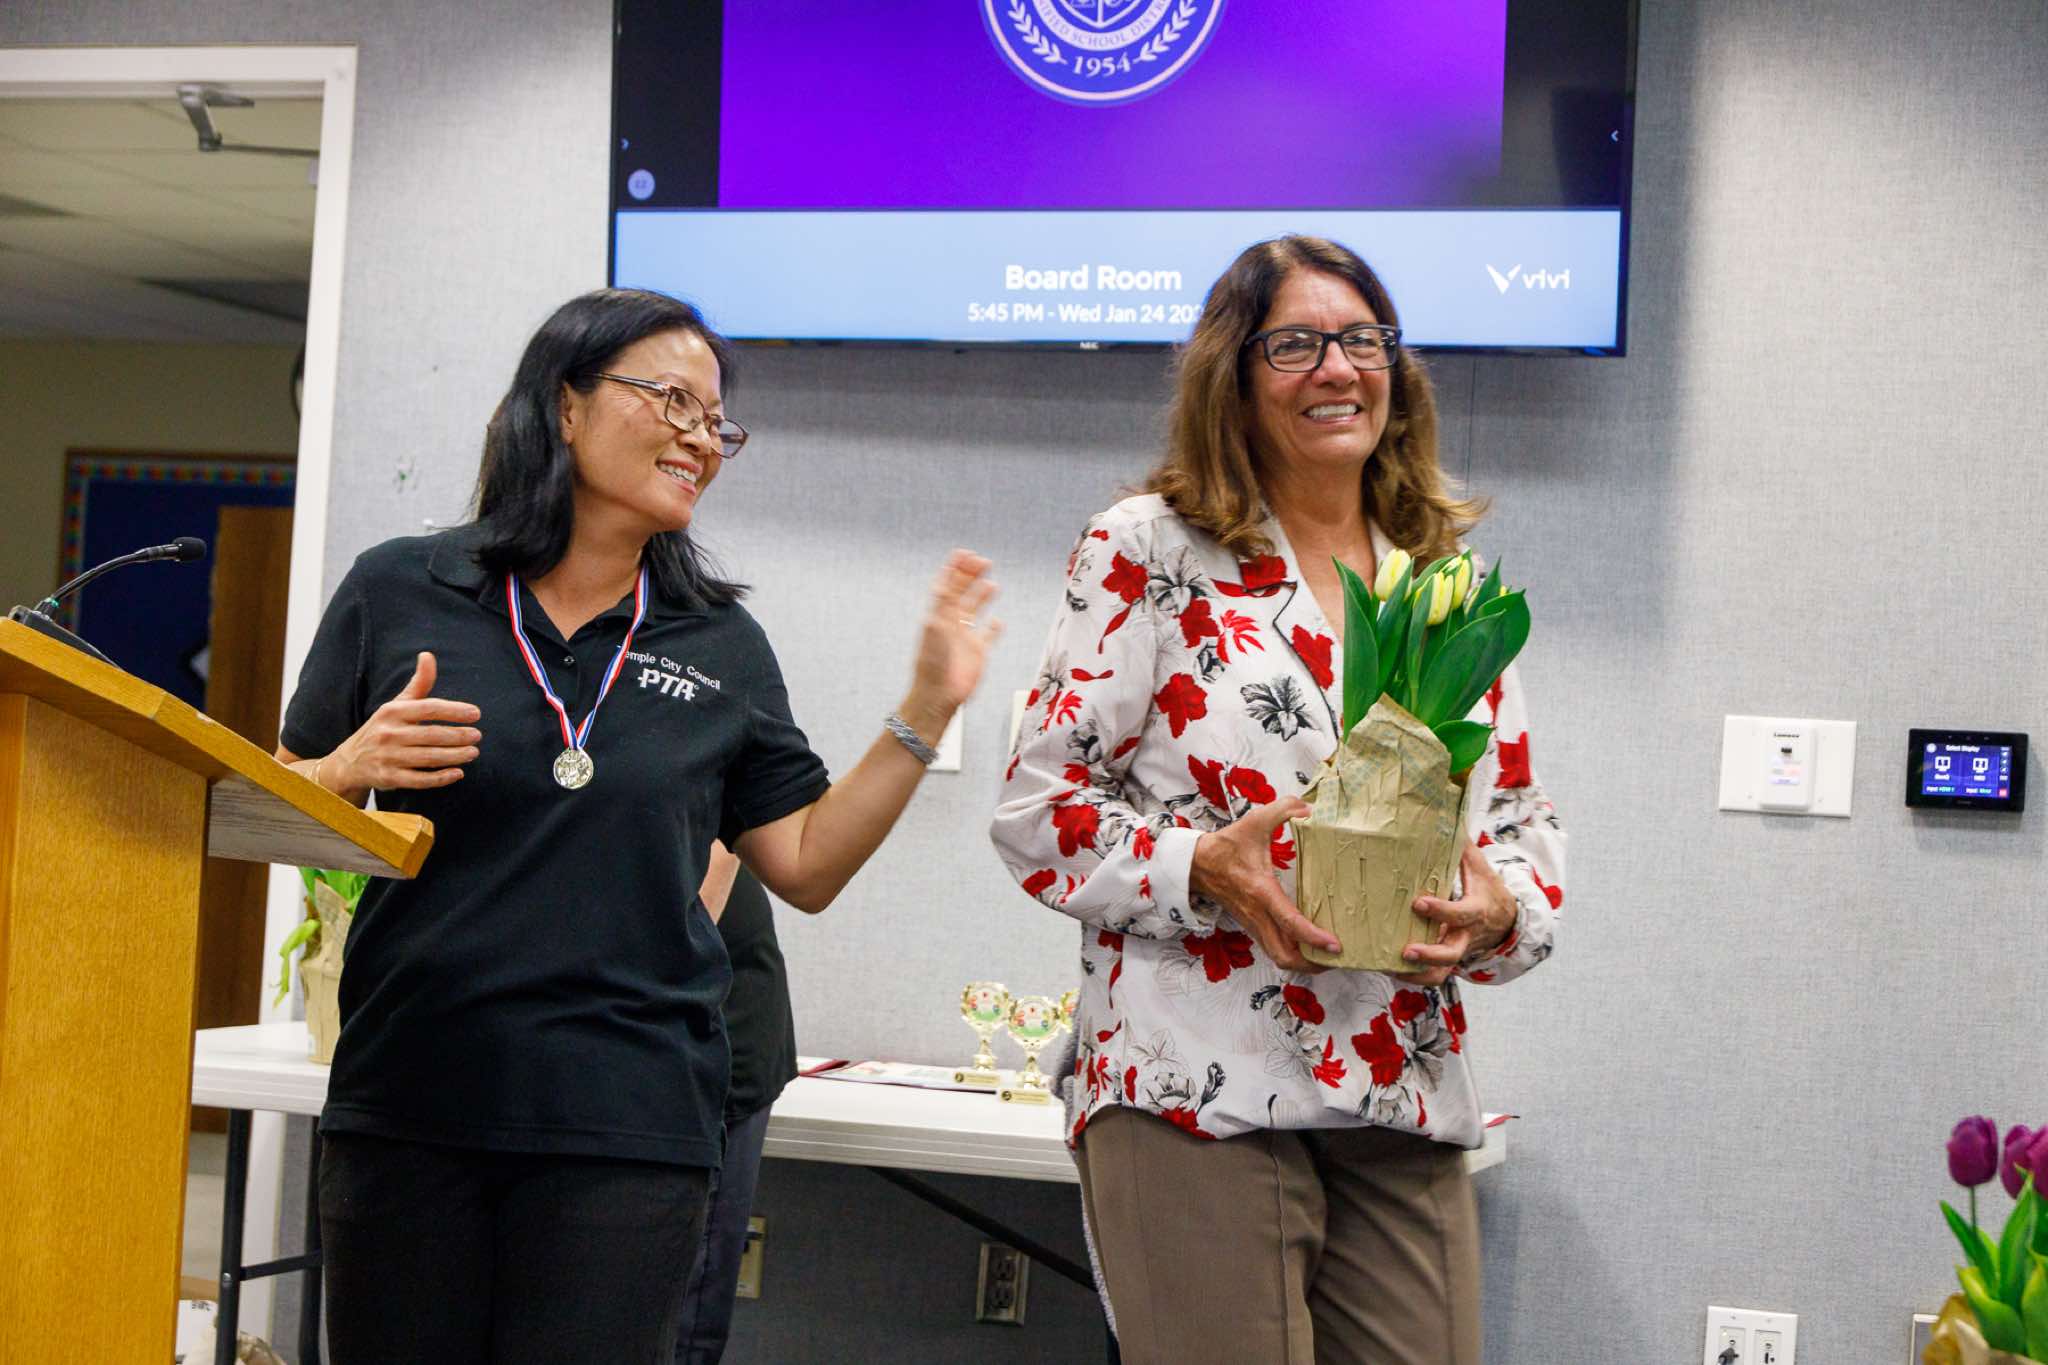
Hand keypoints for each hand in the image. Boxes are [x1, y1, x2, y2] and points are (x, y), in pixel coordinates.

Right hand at [323, 652, 481, 797]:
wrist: (350, 761)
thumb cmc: (383, 728)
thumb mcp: (396, 705)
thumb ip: (418, 684)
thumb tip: (428, 655)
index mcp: (392, 712)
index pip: (428, 708)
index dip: (454, 710)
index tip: (475, 713)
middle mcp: (389, 734)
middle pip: (431, 734)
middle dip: (458, 735)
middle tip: (478, 736)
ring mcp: (388, 757)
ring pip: (428, 757)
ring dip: (454, 756)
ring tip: (473, 752)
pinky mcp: (389, 778)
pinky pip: (419, 779)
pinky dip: (440, 778)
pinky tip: (458, 773)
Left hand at [900, 550, 1000, 738]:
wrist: (939, 695)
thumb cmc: (932, 664)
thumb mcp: (934, 629)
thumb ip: (941, 606)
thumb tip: (945, 584)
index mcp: (938, 616)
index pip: (946, 586)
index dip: (954, 569)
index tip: (964, 553)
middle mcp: (951, 624)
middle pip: (962, 593)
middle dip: (971, 577)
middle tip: (984, 561)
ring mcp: (965, 638)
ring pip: (975, 611)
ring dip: (982, 596)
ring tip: (992, 584)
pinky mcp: (978, 653)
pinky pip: (988, 636)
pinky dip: (994, 628)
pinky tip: (999, 621)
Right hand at [1189, 798, 1341, 973]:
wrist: (1196, 864)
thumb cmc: (1226, 846)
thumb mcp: (1254, 822)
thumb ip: (1283, 810)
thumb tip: (1309, 808)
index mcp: (1262, 892)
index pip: (1290, 922)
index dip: (1314, 937)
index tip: (1335, 944)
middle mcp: (1258, 914)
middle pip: (1285, 956)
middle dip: (1311, 963)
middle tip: (1335, 958)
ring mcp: (1253, 924)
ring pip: (1278, 957)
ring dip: (1303, 963)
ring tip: (1325, 957)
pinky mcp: (1251, 926)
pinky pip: (1273, 949)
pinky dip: (1292, 953)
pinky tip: (1307, 945)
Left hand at [1393, 839, 1517, 986]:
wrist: (1507, 921)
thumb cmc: (1486, 889)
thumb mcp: (1480, 867)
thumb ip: (1461, 847)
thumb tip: (1446, 816)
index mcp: (1475, 911)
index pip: (1458, 913)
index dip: (1439, 911)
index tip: (1418, 903)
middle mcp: (1466, 936)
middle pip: (1451, 953)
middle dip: (1429, 954)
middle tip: (1406, 950)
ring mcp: (1457, 951)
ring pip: (1441, 973)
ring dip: (1416, 974)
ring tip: (1389, 967)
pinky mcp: (1448, 962)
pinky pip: (1432, 977)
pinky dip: (1411, 978)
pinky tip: (1389, 969)